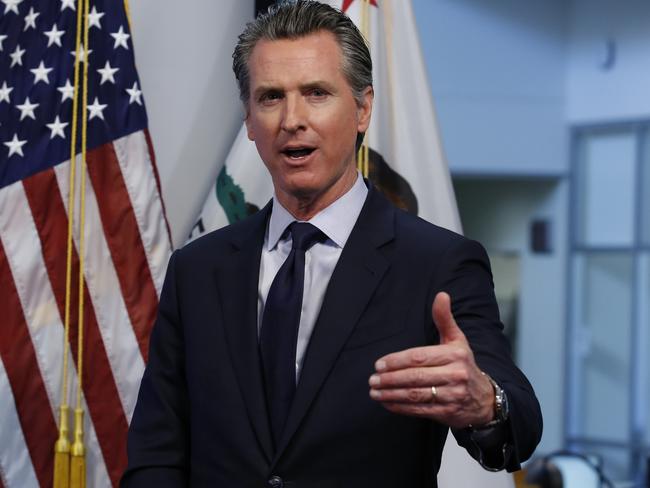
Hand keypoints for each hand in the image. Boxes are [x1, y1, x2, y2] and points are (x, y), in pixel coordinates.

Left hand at [368, 292, 494, 428]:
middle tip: (373, 379)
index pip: (419, 357)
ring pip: (416, 395)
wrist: (484, 399)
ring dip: (391, 394)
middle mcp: (455, 375)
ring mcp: (452, 395)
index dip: (397, 361)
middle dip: (391, 379)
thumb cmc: (464, 365)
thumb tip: (441, 295)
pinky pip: (420, 410)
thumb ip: (444, 319)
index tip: (379, 364)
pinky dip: (400, 407)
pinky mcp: (448, 413)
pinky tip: (387, 403)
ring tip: (374, 392)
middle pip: (415, 377)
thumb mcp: (456, 340)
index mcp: (454, 355)